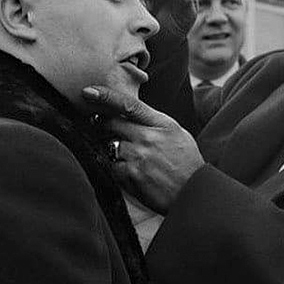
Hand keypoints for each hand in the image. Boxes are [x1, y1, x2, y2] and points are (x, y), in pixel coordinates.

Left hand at [83, 84, 204, 213]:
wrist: (194, 191)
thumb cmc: (186, 162)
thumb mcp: (176, 133)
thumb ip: (153, 122)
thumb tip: (130, 114)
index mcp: (161, 123)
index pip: (129, 105)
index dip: (106, 96)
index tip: (88, 92)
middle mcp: (148, 137)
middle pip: (111, 124)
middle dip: (103, 125)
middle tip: (105, 129)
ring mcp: (139, 156)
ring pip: (110, 146)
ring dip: (113, 151)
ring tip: (132, 159)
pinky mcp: (132, 175)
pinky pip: (113, 167)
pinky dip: (118, 169)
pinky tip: (133, 173)